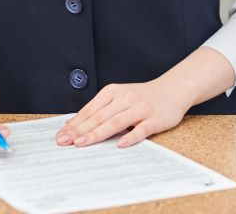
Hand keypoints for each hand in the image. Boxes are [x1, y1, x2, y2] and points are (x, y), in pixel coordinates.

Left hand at [56, 79, 189, 148]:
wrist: (174, 89)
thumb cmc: (143, 96)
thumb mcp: (121, 96)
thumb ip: (102, 109)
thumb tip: (76, 125)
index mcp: (114, 92)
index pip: (91, 109)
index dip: (75, 123)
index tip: (61, 134)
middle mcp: (126, 98)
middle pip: (100, 116)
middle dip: (80, 130)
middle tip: (65, 142)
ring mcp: (141, 108)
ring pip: (116, 122)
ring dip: (97, 133)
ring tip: (82, 143)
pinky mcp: (155, 119)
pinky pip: (141, 129)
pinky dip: (130, 137)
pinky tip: (120, 145)